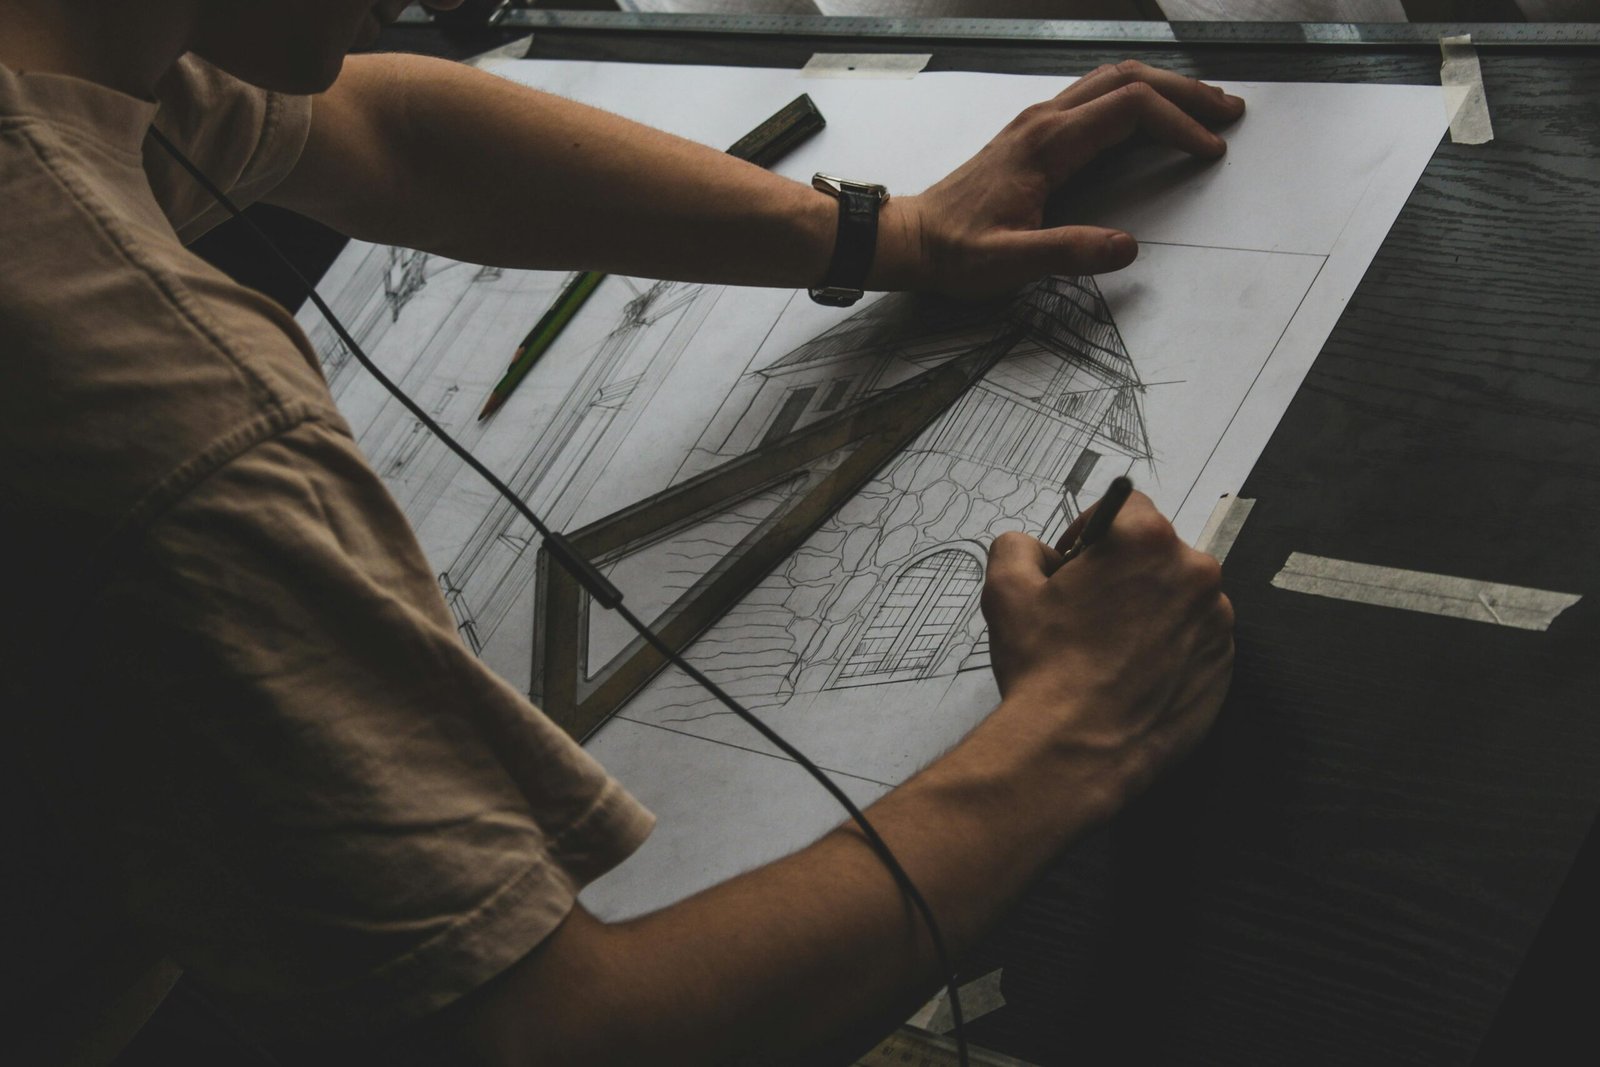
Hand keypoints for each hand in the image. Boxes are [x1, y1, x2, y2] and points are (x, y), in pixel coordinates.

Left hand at [871, 61, 1245, 296]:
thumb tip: (1126, 247)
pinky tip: (1153, 116)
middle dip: (1184, 92)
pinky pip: (1095, 97)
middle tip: (1229, 112)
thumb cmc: (956, 252)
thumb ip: (1067, 253)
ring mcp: (1038, 121)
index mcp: (1046, 143)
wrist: (912, 239)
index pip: (1129, 109)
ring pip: (1111, 81)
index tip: (1208, 152)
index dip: (1177, 124)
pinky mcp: (1034, 133)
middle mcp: (1044, 120)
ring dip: (1163, 88)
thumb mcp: (1009, 263)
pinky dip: (1135, 97)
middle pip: (1128, 79)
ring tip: (1205, 107)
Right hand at [980, 491, 1233, 796]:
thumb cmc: (1046, 670)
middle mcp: (1194, 574)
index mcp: (1147, 541)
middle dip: (1123, 575)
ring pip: (1178, 599)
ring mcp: (1216, 624)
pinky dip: (1168, 651)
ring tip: (1107, 651)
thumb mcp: (1006, 591)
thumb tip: (1031, 549)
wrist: (1076, 750)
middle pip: (1156, 555)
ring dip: (1148, 613)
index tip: (1076, 565)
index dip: (1092, 533)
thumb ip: (1017, 547)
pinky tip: (1129, 676)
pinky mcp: (1223, 668)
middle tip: (1086, 613)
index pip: (1126, 507)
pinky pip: (1195, 643)